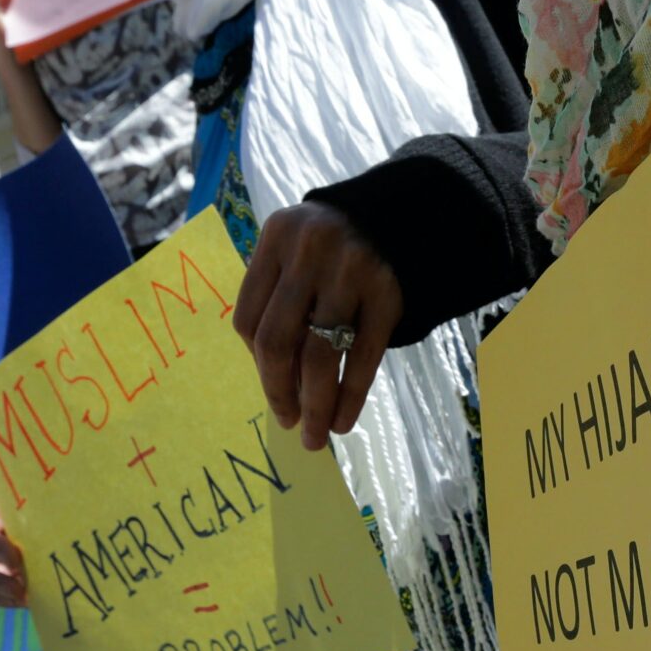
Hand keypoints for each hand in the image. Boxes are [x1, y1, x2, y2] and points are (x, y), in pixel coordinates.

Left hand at [234, 203, 401, 451]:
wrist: (402, 216)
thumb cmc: (335, 246)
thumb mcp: (297, 252)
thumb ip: (278, 299)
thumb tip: (274, 380)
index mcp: (275, 239)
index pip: (248, 317)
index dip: (256, 363)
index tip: (273, 390)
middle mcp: (308, 252)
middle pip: (277, 340)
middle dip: (279, 392)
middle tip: (288, 422)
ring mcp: (349, 272)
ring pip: (319, 356)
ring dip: (315, 405)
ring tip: (315, 434)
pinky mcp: (387, 293)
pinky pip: (363, 357)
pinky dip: (351, 396)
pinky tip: (344, 420)